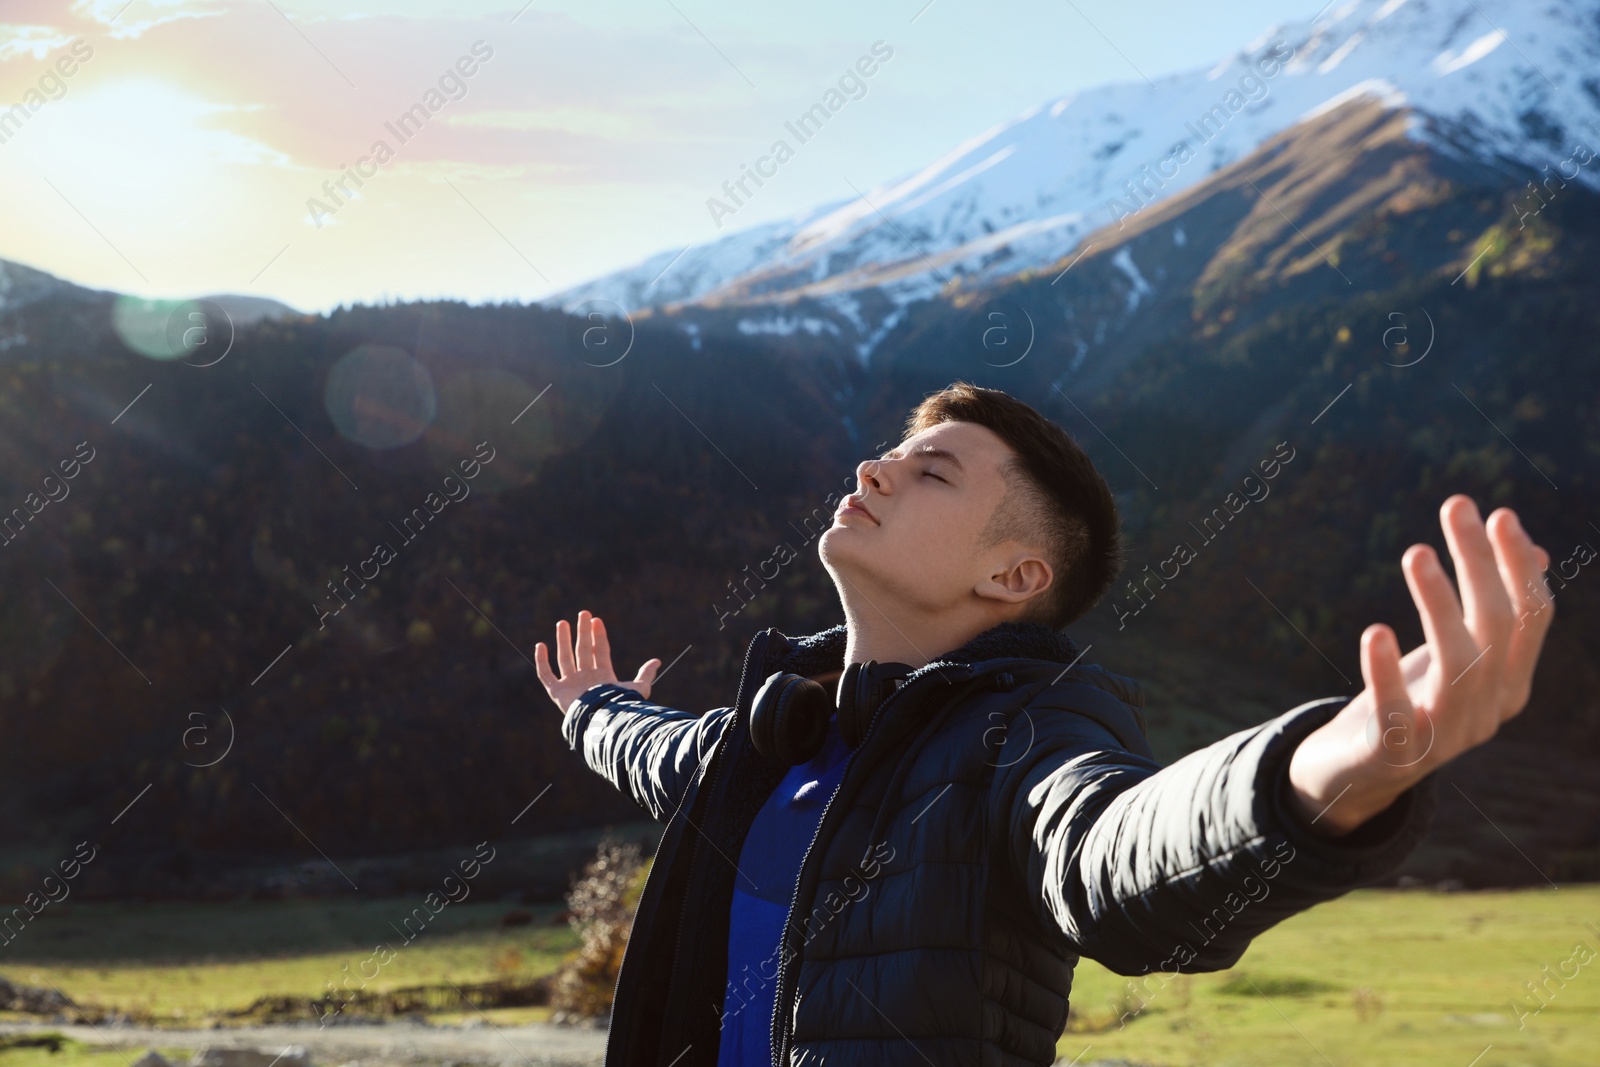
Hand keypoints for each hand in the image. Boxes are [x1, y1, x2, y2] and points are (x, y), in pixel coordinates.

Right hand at [534, 609, 661, 712]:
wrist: (603, 718)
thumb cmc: (620, 706)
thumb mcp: (638, 688)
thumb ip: (646, 674)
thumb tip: (658, 661)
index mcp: (603, 677)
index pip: (600, 651)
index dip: (599, 636)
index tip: (597, 620)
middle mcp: (586, 679)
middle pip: (583, 650)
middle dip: (582, 632)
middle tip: (583, 613)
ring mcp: (571, 684)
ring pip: (565, 658)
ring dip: (563, 640)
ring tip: (562, 622)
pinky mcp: (557, 691)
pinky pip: (546, 674)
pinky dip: (542, 661)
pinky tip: (540, 645)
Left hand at [1286, 495, 1554, 836]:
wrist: (1356, 775)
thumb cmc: (1409, 700)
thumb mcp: (1452, 653)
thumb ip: (1489, 611)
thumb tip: (1533, 548)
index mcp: (1510, 684)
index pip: (1530, 618)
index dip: (1518, 565)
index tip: (1499, 513)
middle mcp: (1489, 710)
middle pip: (1495, 628)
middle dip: (1480, 563)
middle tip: (1457, 507)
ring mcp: (1446, 736)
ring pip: (1458, 665)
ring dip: (1437, 604)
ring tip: (1416, 552)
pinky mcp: (1396, 754)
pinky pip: (1398, 713)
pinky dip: (1385, 672)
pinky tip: (1375, 631)